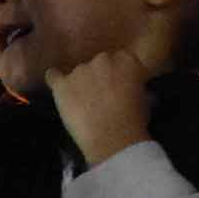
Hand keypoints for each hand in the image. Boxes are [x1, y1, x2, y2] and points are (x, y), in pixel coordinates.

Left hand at [43, 48, 158, 166]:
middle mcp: (103, 60)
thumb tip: (132, 88)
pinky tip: (55, 85)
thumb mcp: (144, 100)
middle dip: (100, 76)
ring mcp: (80, 71)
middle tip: (102, 95)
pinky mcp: (62, 85)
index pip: (121, 59)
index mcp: (127, 61)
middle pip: (99, 63)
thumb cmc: (133, 122)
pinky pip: (53, 76)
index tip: (119, 84)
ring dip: (81, 82)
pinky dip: (54, 79)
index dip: (119, 73)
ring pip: (78, 72)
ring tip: (83, 102)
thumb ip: (134, 86)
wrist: (112, 138)